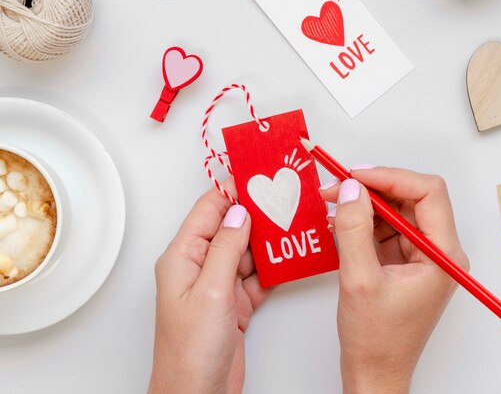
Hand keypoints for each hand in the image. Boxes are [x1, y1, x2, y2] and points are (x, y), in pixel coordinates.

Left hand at [148, 180, 270, 393]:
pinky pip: (257, 275)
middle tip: (283, 195)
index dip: (232, 189)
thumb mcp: (211, 291)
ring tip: (292, 222)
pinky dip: (273, 267)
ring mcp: (218, 285)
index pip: (208, 209)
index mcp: (183, 257)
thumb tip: (239, 212)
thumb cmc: (190, 353)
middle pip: (230, 227)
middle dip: (257, 212)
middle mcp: (199, 267)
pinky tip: (289, 257)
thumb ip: (226, 247)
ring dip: (268, 239)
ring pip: (246, 250)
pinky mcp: (234, 303)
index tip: (255, 172)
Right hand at [320, 167, 468, 393]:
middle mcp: (439, 252)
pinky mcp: (405, 262)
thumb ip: (354, 229)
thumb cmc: (376, 340)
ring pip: (396, 211)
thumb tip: (349, 189)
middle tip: (337, 186)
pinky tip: (339, 224)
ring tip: (331, 205)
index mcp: (443, 256)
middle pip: (411, 198)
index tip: (356, 175)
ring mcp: (422, 256)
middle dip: (372, 188)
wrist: (375, 373)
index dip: (391, 177)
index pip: (428, 193)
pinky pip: (386, 228)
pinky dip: (363, 222)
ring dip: (364, 204)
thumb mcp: (359, 280)